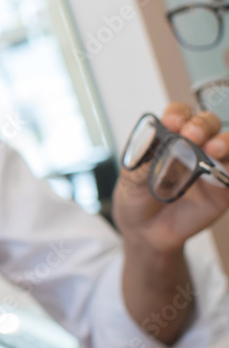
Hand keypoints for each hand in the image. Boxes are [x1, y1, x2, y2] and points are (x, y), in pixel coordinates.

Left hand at [114, 103, 228, 253]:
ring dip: (225, 141)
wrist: (146, 233)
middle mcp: (193, 148)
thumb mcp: (128, 181)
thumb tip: (147, 140)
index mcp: (169, 139)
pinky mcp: (224, 188)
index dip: (178, 114)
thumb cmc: (136, 200)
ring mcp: (211, 166)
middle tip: (191, 135)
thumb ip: (138, 162)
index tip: (172, 122)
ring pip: (228, 144)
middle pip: (207, 124)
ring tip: (213, 149)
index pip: (179, 116)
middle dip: (202, 124)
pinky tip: (226, 169)